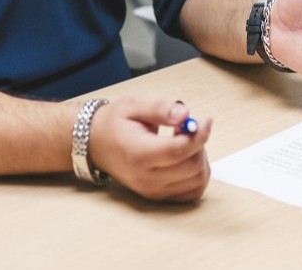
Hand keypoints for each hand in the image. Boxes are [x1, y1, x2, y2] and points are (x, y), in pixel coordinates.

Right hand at [86, 98, 212, 201]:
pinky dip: (197, 176)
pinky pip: (191, 193)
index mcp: (138, 153)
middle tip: (187, 129)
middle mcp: (146, 177)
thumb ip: (161, 109)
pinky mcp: (158, 196)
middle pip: (192, 167)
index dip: (199, 135)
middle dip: (199, 144)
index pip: (179, 151)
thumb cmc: (115, 123)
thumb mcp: (135, 105)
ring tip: (184, 143)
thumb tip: (186, 114)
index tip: (205, 119)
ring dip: (200, 159)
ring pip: (196, 181)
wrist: (95, 144)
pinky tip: (186, 158)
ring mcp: (152, 191)